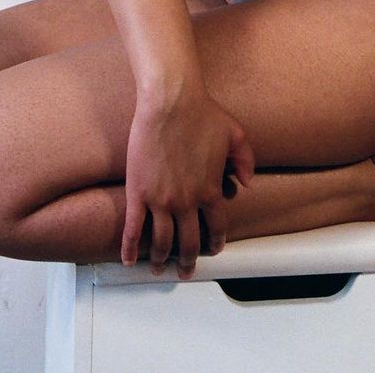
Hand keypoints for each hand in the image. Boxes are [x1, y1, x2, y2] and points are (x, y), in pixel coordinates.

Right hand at [121, 87, 255, 279]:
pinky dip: (130, 248)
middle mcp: (187, 202)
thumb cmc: (202, 112)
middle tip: (185, 271)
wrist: (170, 102)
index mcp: (210, 190)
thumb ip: (245, 161)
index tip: (212, 250)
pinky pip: (133, 228)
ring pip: (161, 242)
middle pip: (189, 242)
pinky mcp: (138, 192)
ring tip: (158, 269)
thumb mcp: (235, 135)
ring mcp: (161, 200)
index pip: (216, 227)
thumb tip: (245, 184)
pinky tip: (128, 260)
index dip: (215, 243)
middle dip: (188, 261)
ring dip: (160, 260)